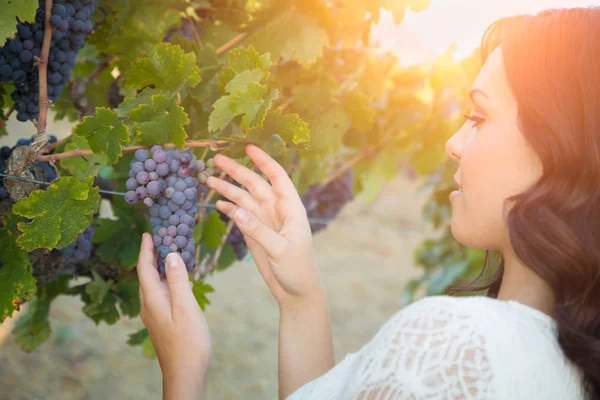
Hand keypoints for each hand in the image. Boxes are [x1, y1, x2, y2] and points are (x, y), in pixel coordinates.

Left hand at [136, 233, 210, 399]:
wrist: (185, 374)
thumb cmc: (188, 342)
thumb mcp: (186, 307)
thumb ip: (177, 280)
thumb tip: (171, 255)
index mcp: (152, 300)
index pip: (144, 268)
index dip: (146, 250)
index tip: (148, 233)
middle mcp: (149, 306)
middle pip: (146, 276)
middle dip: (152, 256)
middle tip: (162, 239)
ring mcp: (155, 315)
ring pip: (153, 286)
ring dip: (160, 269)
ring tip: (171, 255)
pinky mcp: (162, 322)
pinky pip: (161, 295)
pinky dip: (167, 282)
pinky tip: (179, 282)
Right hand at [206, 144, 324, 308]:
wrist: (296, 292)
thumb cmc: (298, 269)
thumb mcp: (281, 250)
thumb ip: (259, 231)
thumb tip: (236, 210)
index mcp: (290, 209)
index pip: (277, 178)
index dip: (264, 162)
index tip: (249, 147)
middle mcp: (277, 211)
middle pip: (255, 184)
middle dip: (237, 171)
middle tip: (216, 160)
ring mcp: (264, 221)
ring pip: (244, 199)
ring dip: (228, 189)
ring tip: (209, 179)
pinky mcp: (255, 234)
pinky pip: (240, 216)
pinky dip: (229, 208)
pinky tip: (217, 203)